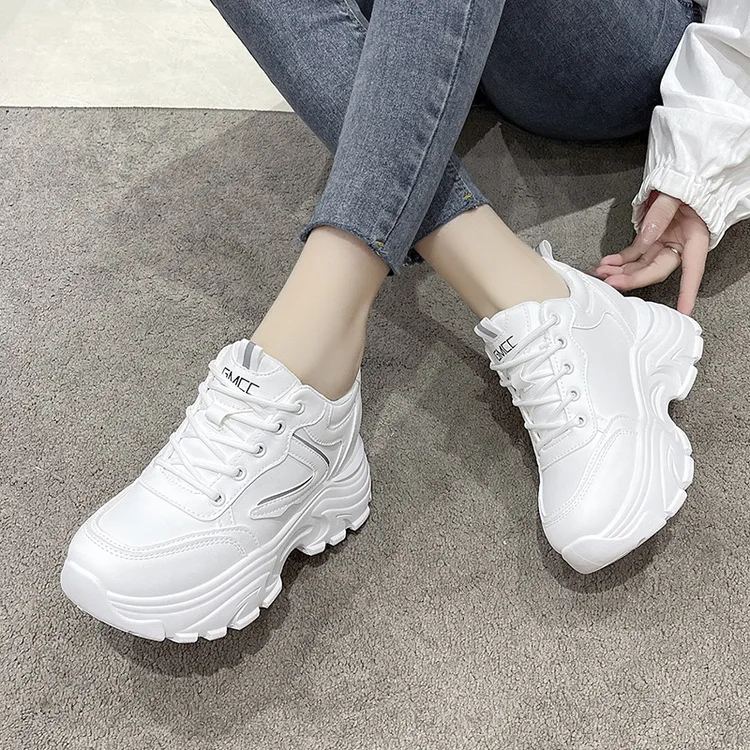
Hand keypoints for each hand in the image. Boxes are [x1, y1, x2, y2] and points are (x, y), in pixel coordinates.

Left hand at [594, 192, 709, 315]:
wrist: (679, 174)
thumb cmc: (686, 183)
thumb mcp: (676, 194)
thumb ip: (662, 214)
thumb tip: (648, 236)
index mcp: (695, 237)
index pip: (693, 271)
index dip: (688, 292)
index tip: (684, 310)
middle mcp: (680, 244)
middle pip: (656, 269)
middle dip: (633, 278)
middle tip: (612, 281)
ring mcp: (664, 242)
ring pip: (641, 264)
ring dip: (621, 270)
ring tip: (602, 272)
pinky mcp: (651, 238)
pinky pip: (634, 253)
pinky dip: (620, 259)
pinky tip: (606, 263)